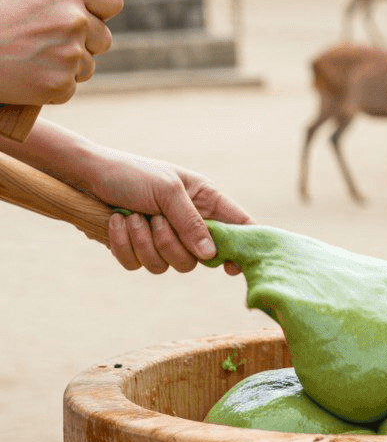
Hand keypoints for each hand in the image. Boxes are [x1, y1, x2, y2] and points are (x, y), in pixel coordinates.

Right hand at [0, 0, 123, 104]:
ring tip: (31, 58)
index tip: (79, 18)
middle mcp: (75, 19)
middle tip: (44, 42)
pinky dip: (52, 88)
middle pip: (104, 38)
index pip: (113, 3)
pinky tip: (27, 77)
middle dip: (82, 42)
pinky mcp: (59, 85)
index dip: (97, 12)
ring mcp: (69, 54)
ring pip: (87, 65)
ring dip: (66, 66)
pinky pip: (69, 88)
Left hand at [85, 149, 252, 274]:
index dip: (243, 246)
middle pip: (196, 259)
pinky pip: (138, 265)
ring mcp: (162, 238)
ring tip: (132, 217)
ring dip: (144, 242)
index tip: (234, 267)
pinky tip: (116, 223)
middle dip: (171, 243)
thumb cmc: (133, 174)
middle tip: (155, 220)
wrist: (88, 178)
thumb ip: (191, 222)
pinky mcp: (138, 248)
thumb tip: (212, 255)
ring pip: (166, 265)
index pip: (237, 225)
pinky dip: (124, 246)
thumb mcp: (167, 191)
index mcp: (204, 200)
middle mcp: (187, 222)